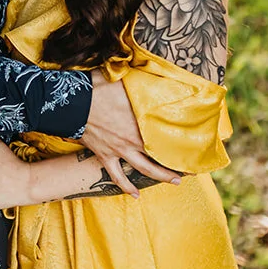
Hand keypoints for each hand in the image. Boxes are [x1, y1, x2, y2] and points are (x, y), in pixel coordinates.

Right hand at [81, 74, 180, 197]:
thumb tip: (157, 73)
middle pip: (160, 156)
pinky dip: (126, 186)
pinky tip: (134, 195)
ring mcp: (119, 150)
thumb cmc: (98, 89)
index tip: (195, 147)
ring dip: (160, 176)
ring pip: (144, 169)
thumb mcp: (123, 81)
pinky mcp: (105, 156)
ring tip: (174, 182)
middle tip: (192, 171)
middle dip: (177, 165)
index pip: (165, 137)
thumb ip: (141, 81)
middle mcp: (133, 140)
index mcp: (140, 123)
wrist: (72, 103)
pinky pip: (117, 175)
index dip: (181, 143)